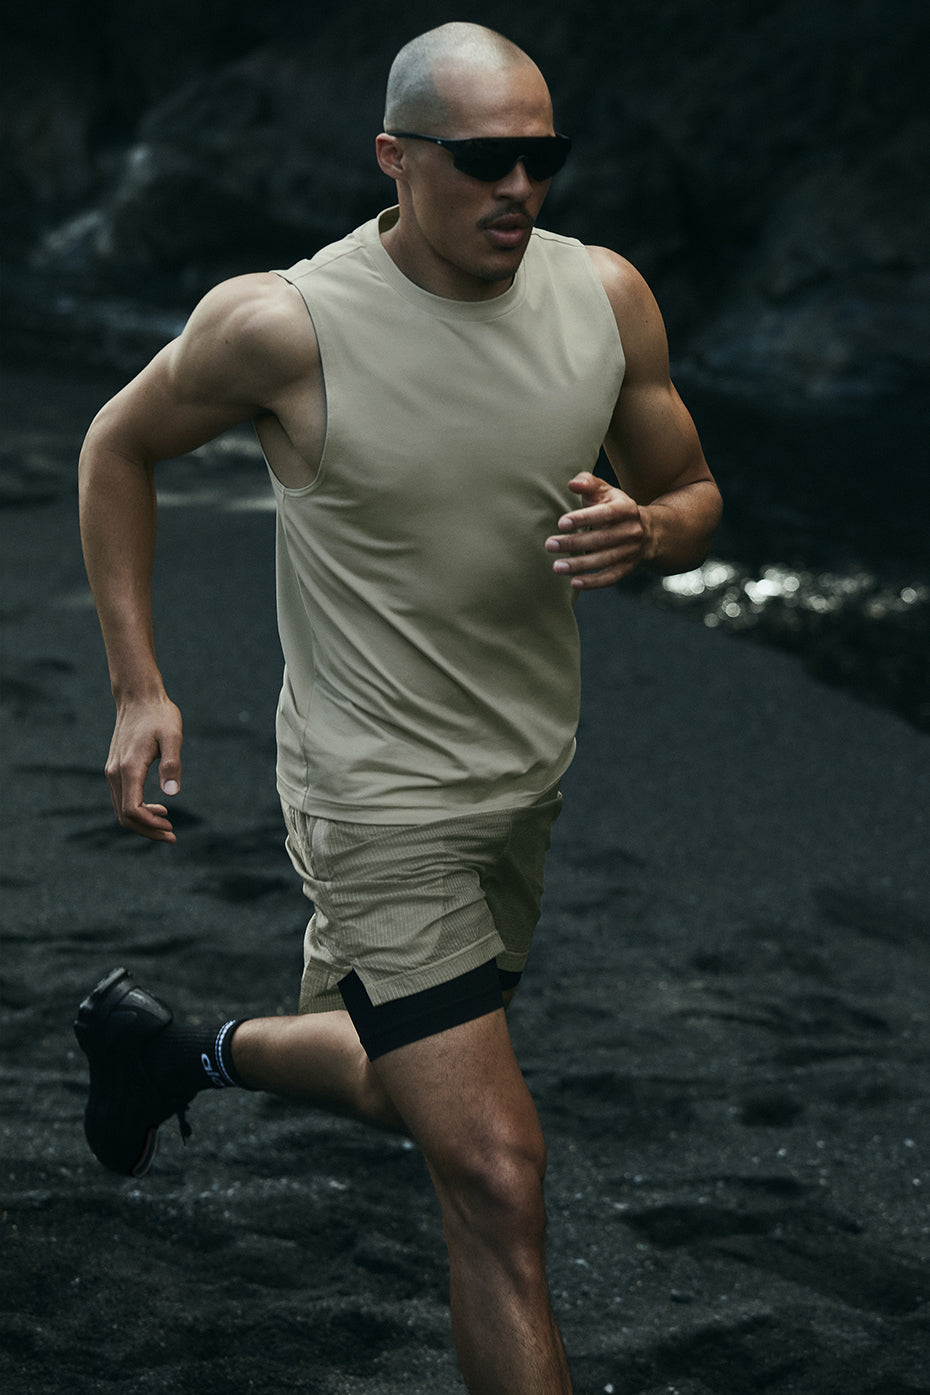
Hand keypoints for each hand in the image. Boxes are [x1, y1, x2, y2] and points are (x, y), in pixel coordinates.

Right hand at [105, 695, 183, 841]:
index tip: (171, 827)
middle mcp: (115, 773)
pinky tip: (157, 807)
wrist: (138, 697)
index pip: (132, 810)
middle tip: (172, 835)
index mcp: (129, 768)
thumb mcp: (173, 736)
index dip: (151, 824)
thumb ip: (172, 764)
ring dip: (143, 822)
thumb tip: (172, 794)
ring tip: (167, 824)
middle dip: (147, 830)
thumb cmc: (159, 715)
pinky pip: (121, 798)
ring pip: (120, 809)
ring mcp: (112, 771)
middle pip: (124, 816)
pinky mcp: (115, 768)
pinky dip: (136, 810)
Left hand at [544, 472, 647, 588]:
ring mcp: (630, 551)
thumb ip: (587, 483)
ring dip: (579, 565)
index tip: (561, 522)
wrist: (646, 530)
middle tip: (549, 544)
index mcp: (626, 508)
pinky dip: (593, 582)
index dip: (584, 518)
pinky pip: (610, 578)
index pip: (606, 514)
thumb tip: (572, 484)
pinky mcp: (626, 568)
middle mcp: (632, 531)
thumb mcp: (604, 491)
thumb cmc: (614, 507)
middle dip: (574, 543)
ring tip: (557, 566)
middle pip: (602, 539)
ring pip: (605, 560)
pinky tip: (574, 582)